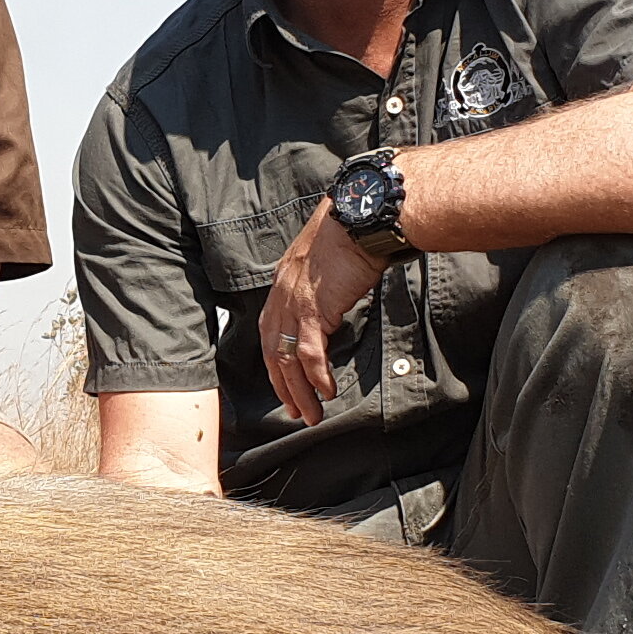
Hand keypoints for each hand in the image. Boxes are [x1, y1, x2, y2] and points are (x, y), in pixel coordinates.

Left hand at [257, 205, 386, 426]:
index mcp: (283, 283)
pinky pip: (309, 354)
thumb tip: (333, 305)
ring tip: (310, 414)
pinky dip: (317, 377)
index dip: (276, 362)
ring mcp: (294, 303)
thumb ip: (322, 285)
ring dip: (300, 391)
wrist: (361, 219)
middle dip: (282, 386)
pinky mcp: (314, 310)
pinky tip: (326, 391)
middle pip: (273, 351)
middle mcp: (281, 295)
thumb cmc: (352, 233)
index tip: (285, 383)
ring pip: (288, 359)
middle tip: (293, 410)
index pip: (271, 332)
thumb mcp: (326, 261)